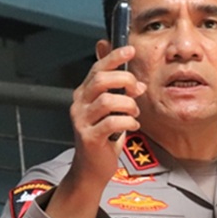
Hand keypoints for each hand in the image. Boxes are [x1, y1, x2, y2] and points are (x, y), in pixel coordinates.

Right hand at [69, 45, 144, 182]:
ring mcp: (81, 121)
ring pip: (107, 101)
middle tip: (137, 90)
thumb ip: (120, 95)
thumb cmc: (103, 139)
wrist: (91, 168)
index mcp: (84, 94)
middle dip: (125, 81)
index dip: (114, 57)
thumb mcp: (111, 112)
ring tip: (134, 114)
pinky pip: (112, 122)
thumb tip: (137, 82)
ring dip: (128, 105)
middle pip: (101, 80)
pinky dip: (127, 122)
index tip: (130, 49)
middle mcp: (79, 105)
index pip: (97, 68)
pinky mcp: (89, 137)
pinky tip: (132, 126)